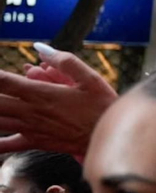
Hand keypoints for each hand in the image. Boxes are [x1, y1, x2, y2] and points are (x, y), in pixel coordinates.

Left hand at [0, 44, 117, 153]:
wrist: (108, 138)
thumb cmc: (102, 106)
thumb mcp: (90, 78)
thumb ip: (64, 61)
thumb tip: (41, 48)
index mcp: (42, 93)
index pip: (5, 81)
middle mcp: (31, 111)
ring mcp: (31, 128)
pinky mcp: (35, 141)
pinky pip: (6, 144)